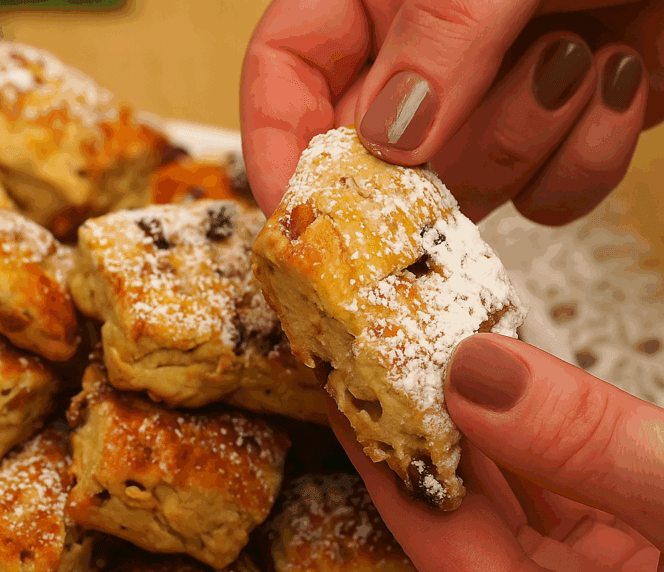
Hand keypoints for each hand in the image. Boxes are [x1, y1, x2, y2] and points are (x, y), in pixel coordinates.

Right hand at [240, 0, 661, 224]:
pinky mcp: (558, 139)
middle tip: (446, 164)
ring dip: (522, 136)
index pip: (285, 66)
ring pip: (460, 183)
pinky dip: (584, 156)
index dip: (276, 138)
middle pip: (369, 150)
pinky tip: (618, 79)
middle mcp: (426, 52)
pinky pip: (543, 197)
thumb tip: (385, 142)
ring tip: (577, 55)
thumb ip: (438, 43)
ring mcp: (490, 100)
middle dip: (420, 163)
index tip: (296, 206)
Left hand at [327, 333, 663, 571]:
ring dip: (472, 425)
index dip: (389, 474)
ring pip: (517, 499)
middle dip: (419, 438)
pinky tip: (501, 380)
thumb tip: (480, 379)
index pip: (449, 560)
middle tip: (370, 362)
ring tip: (422, 358)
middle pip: (470, 525)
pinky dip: (535, 429)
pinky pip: (569, 484)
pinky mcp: (641, 547)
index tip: (345, 404)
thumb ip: (594, 452)